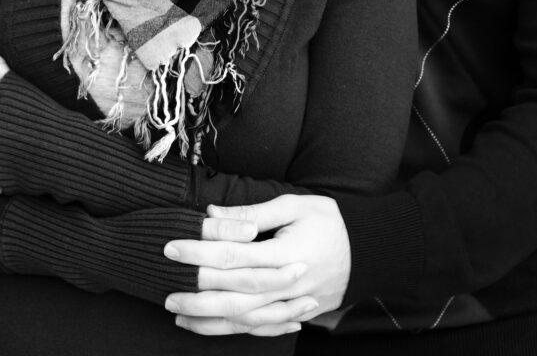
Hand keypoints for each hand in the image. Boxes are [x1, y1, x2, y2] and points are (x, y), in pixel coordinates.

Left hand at [164, 194, 349, 335]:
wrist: (370, 252)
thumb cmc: (331, 221)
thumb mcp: (296, 205)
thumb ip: (254, 211)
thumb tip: (214, 213)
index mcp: (285, 252)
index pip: (233, 255)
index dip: (200, 253)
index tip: (173, 249)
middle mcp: (287, 283)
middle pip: (235, 293)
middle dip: (197, 294)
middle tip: (166, 291)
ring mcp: (294, 304)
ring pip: (246, 318)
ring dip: (211, 320)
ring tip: (180, 316)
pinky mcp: (299, 314)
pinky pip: (264, 329)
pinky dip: (238, 332)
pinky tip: (215, 330)